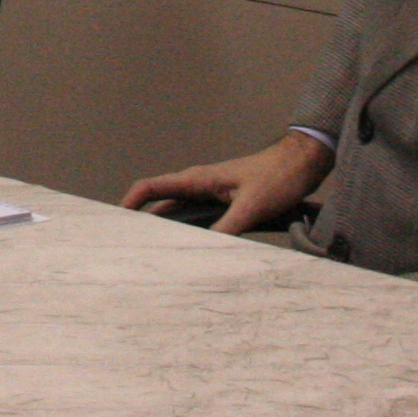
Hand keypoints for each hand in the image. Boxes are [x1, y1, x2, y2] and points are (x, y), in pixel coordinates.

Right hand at [121, 132, 333, 234]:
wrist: (301, 163)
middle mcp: (200, 185)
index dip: (129, 203)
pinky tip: (194, 250)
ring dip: (168, 229)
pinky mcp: (225, 202)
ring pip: (180, 213)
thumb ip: (227, 229)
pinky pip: (199, 219)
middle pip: (161, 204)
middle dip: (143, 221)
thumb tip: (205, 253)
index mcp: (198, 179)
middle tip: (132, 246)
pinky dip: (190, 232)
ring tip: (157, 252)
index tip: (116, 222)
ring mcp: (211, 193)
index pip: (151, 187)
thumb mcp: (251, 206)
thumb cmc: (277, 177)